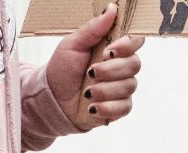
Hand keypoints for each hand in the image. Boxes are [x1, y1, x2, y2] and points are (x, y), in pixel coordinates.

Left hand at [45, 4, 143, 130]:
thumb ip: (93, 28)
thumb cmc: (62, 69)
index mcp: (113, 49)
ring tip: (87, 92)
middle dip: (112, 70)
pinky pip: (124, 107)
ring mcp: (121, 88)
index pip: (135, 42)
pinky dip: (108, 107)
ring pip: (129, 86)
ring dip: (105, 89)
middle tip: (91, 72)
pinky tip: (93, 106)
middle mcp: (121, 67)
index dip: (127, 45)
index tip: (109, 51)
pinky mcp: (119, 108)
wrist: (53, 98)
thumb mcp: (73, 44)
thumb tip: (112, 8)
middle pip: (134, 65)